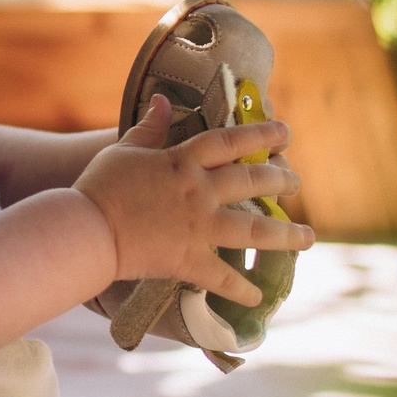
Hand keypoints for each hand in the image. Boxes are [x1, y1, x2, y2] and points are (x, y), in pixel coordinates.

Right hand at [72, 95, 315, 301]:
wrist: (88, 230)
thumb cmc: (100, 187)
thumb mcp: (124, 150)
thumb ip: (149, 127)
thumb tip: (163, 100)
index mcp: (183, 162)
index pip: (230, 142)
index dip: (261, 134)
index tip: (285, 131)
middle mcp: (199, 192)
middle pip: (251, 182)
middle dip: (280, 180)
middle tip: (296, 182)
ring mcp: (198, 227)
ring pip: (253, 230)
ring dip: (285, 235)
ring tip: (309, 238)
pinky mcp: (189, 259)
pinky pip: (223, 276)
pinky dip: (242, 288)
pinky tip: (259, 296)